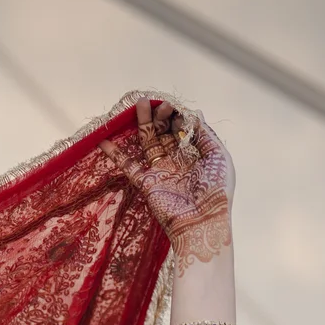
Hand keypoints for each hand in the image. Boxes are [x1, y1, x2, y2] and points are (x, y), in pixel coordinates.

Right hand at [103, 98, 233, 267]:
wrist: (201, 222)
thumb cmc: (215, 190)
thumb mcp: (218, 157)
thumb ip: (206, 135)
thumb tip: (196, 113)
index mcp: (195, 155)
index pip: (182, 129)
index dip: (177, 115)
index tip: (172, 105)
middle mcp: (177, 161)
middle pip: (164, 132)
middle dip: (160, 116)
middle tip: (155, 102)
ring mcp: (160, 171)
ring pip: (148, 142)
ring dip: (143, 124)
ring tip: (138, 104)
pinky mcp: (146, 183)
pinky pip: (128, 166)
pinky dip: (116, 154)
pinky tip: (106, 140)